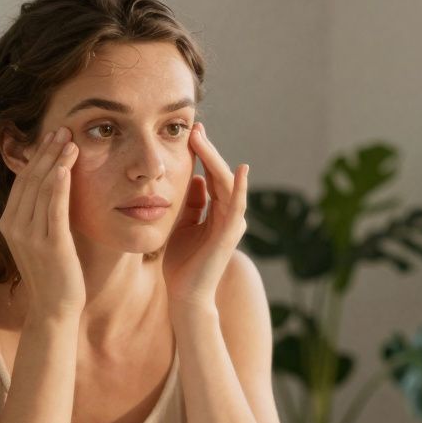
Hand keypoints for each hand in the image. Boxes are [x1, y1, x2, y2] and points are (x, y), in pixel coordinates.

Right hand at [0, 126, 83, 317]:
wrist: (54, 308)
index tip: (53, 136)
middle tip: (63, 128)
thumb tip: (55, 187)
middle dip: (47, 151)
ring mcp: (29, 235)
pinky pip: (53, 208)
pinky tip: (66, 166)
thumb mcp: (43, 238)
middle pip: (30, 179)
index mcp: (9, 222)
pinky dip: (59, 184)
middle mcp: (14, 226)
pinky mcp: (49, 244)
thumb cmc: (54, 273)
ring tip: (70, 139)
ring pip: (41, 188)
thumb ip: (43, 214)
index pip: (23, 181)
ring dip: (56, 160)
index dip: (38, 156)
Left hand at [164, 122, 249, 311]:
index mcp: (216, 213)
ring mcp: (231, 224)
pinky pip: (236, 206)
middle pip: (220, 175)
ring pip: (227, 185)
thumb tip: (198, 181)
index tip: (191, 133)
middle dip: (207, 151)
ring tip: (203, 140)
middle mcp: (229, 215)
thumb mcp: (183, 225)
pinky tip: (239, 171)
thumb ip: (192, 204)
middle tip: (195, 128)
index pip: (212, 176)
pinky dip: (238, 188)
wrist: (184, 294)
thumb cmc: (182, 263)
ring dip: (216, 161)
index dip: (203, 154)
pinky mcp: (229, 234)